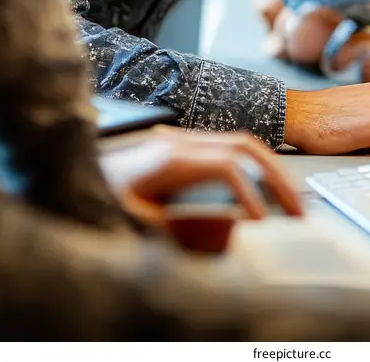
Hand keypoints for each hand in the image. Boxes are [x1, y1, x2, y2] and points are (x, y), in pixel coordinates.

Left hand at [102, 127, 302, 227]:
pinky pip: (227, 150)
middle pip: (244, 146)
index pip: (228, 166)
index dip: (254, 193)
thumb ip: (182, 228)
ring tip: (289, 203)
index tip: (266, 222)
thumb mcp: (136, 222)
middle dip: (278, 177)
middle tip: (299, 211)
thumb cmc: (101, 196)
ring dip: (270, 170)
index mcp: (171, 157)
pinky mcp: (181, 147)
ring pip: (240, 143)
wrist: (70, 173)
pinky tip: (260, 193)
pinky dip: (252, 168)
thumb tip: (231, 228)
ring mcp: (182, 140)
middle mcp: (180, 141)